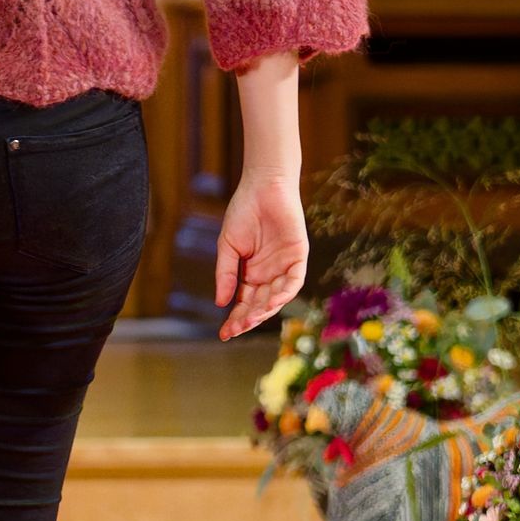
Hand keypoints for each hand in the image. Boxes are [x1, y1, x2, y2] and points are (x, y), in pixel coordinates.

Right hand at [214, 171, 308, 340]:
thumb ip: (225, 274)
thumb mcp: (227, 245)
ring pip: (277, 297)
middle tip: (236, 329)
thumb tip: (221, 302)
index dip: (235, 319)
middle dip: (248, 318)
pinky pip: (294, 281)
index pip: (244, 303)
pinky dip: (285, 292)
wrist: (262, 186)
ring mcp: (284, 267)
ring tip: (250, 318)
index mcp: (250, 274)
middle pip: (260, 304)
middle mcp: (268, 275)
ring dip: (265, 310)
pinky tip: (272, 300)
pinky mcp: (298, 258)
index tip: (224, 333)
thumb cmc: (243, 212)